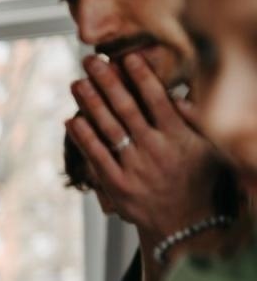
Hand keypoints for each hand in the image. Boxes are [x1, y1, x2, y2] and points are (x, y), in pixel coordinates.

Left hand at [67, 52, 218, 241]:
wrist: (184, 223)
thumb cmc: (197, 179)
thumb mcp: (208, 148)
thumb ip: (195, 120)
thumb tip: (180, 94)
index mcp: (178, 137)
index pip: (157, 100)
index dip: (141, 77)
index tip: (126, 57)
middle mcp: (155, 149)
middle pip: (126, 109)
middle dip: (107, 82)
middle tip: (89, 60)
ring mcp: (134, 167)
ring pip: (108, 129)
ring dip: (90, 104)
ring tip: (76, 83)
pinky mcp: (117, 185)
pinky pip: (97, 156)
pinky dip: (83, 138)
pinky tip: (71, 120)